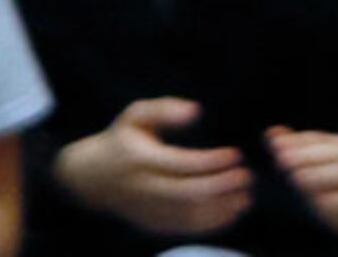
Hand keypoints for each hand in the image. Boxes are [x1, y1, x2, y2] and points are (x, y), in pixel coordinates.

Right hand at [52, 97, 251, 237]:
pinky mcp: (151, 224)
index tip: (236, 155)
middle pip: (185, 193)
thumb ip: (164, 108)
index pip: (179, 165)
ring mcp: (146, 210)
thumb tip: (195, 111)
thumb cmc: (122, 139)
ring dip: (220, 208)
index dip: (210, 162)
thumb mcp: (135, 115)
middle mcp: (142, 188)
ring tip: (247, 196)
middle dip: (220, 187)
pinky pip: (183, 228)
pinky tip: (233, 211)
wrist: (90, 178)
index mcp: (140, 160)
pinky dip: (211, 223)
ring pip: (186, 215)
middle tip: (248, 176)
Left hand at [268, 128, 337, 251]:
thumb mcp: (318, 171)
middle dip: (309, 155)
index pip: (322, 139)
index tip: (275, 144)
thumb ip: (297, 152)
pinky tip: (320, 202)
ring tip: (297, 179)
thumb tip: (271, 133)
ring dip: (322, 174)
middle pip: (336, 153)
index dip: (300, 140)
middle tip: (282, 159)